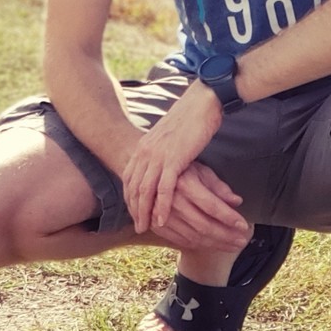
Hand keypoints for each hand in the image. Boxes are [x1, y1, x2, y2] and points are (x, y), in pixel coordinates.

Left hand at [122, 80, 246, 239]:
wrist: (201, 103)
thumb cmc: (189, 118)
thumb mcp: (167, 136)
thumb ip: (160, 149)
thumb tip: (160, 160)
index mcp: (144, 146)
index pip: (128, 177)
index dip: (129, 196)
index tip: (133, 211)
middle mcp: (146, 152)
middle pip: (133, 187)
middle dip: (134, 209)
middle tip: (138, 226)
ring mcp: (158, 156)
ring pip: (145, 191)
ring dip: (144, 212)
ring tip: (146, 227)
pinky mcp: (173, 160)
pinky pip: (163, 189)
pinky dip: (161, 207)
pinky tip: (161, 220)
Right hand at [149, 162, 250, 251]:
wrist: (151, 175)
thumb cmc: (181, 170)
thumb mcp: (201, 170)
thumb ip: (219, 187)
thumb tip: (237, 201)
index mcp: (185, 184)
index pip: (211, 206)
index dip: (229, 218)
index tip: (244, 226)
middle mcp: (172, 201)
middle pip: (204, 225)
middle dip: (226, 236)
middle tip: (242, 241)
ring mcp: (163, 216)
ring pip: (194, 237)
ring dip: (216, 244)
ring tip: (232, 245)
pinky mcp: (156, 226)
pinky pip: (182, 241)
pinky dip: (199, 246)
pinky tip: (213, 244)